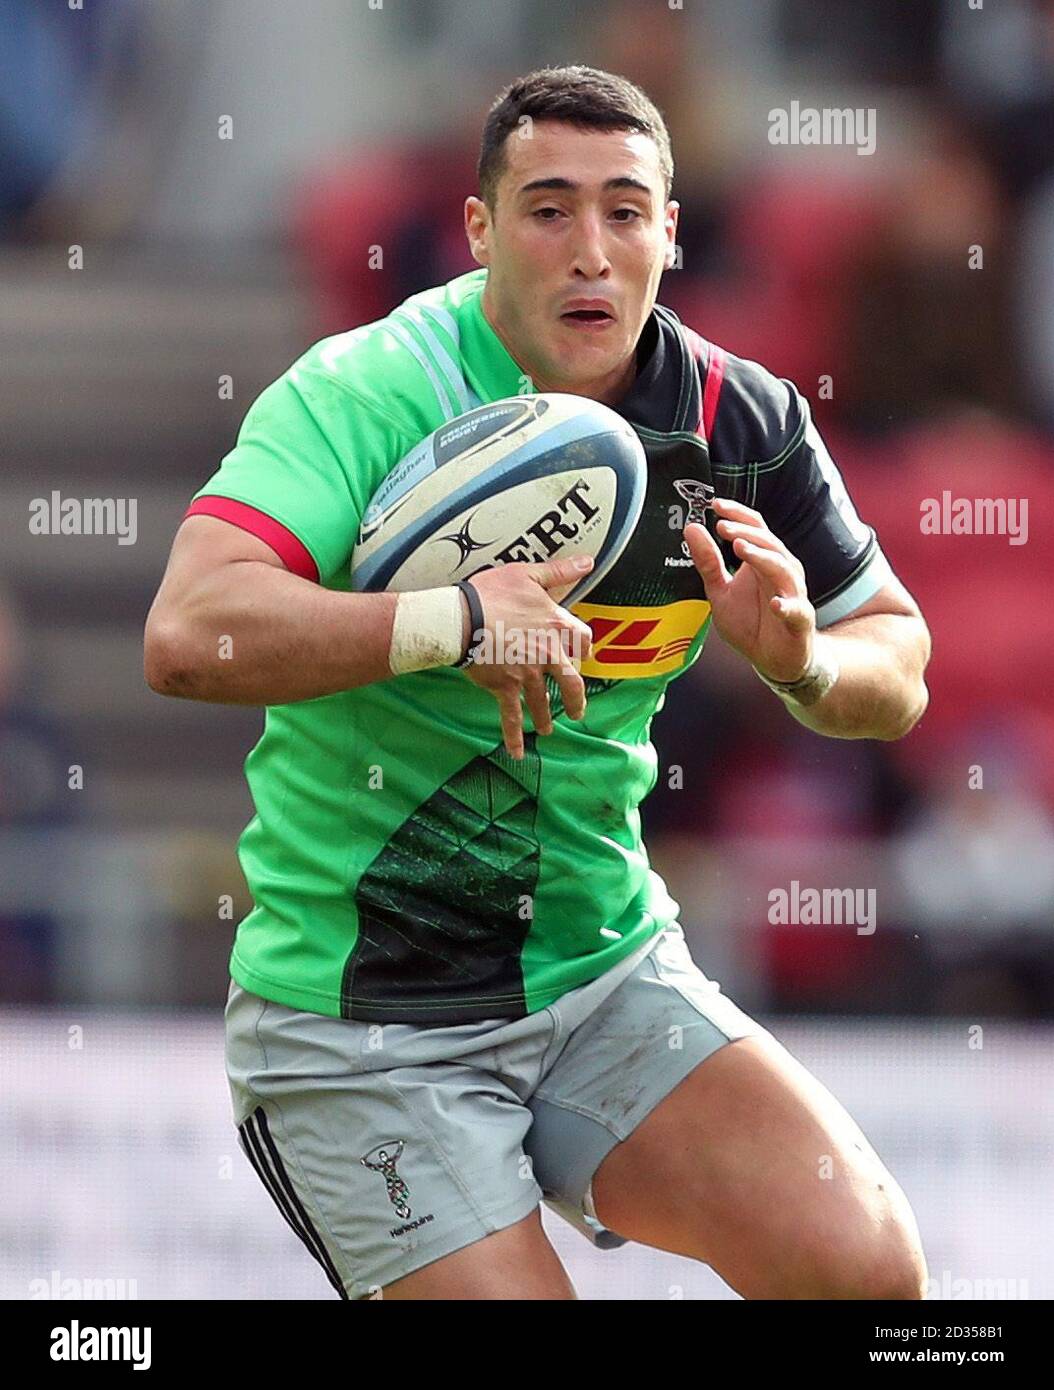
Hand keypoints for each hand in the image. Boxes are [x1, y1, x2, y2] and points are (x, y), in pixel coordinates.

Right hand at [458, 555, 595, 758]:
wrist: (462, 618)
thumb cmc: (492, 593)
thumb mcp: (528, 574)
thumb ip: (560, 571)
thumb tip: (589, 561)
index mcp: (556, 626)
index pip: (582, 640)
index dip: (584, 649)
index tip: (583, 656)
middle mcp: (547, 653)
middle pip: (570, 681)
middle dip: (574, 698)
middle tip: (576, 709)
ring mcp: (527, 674)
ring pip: (543, 701)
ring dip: (546, 717)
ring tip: (548, 730)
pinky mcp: (506, 687)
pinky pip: (512, 716)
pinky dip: (513, 736)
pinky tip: (516, 753)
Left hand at [684, 498, 815, 682]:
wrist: (775, 660)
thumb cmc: (750, 623)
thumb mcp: (720, 592)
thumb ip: (708, 562)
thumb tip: (692, 527)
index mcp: (762, 560)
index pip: (755, 528)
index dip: (738, 514)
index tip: (715, 505)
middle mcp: (781, 571)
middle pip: (769, 543)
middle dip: (745, 532)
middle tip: (722, 526)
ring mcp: (793, 594)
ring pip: (782, 569)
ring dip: (762, 557)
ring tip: (740, 548)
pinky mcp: (799, 620)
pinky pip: (796, 610)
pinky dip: (787, 606)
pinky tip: (775, 604)